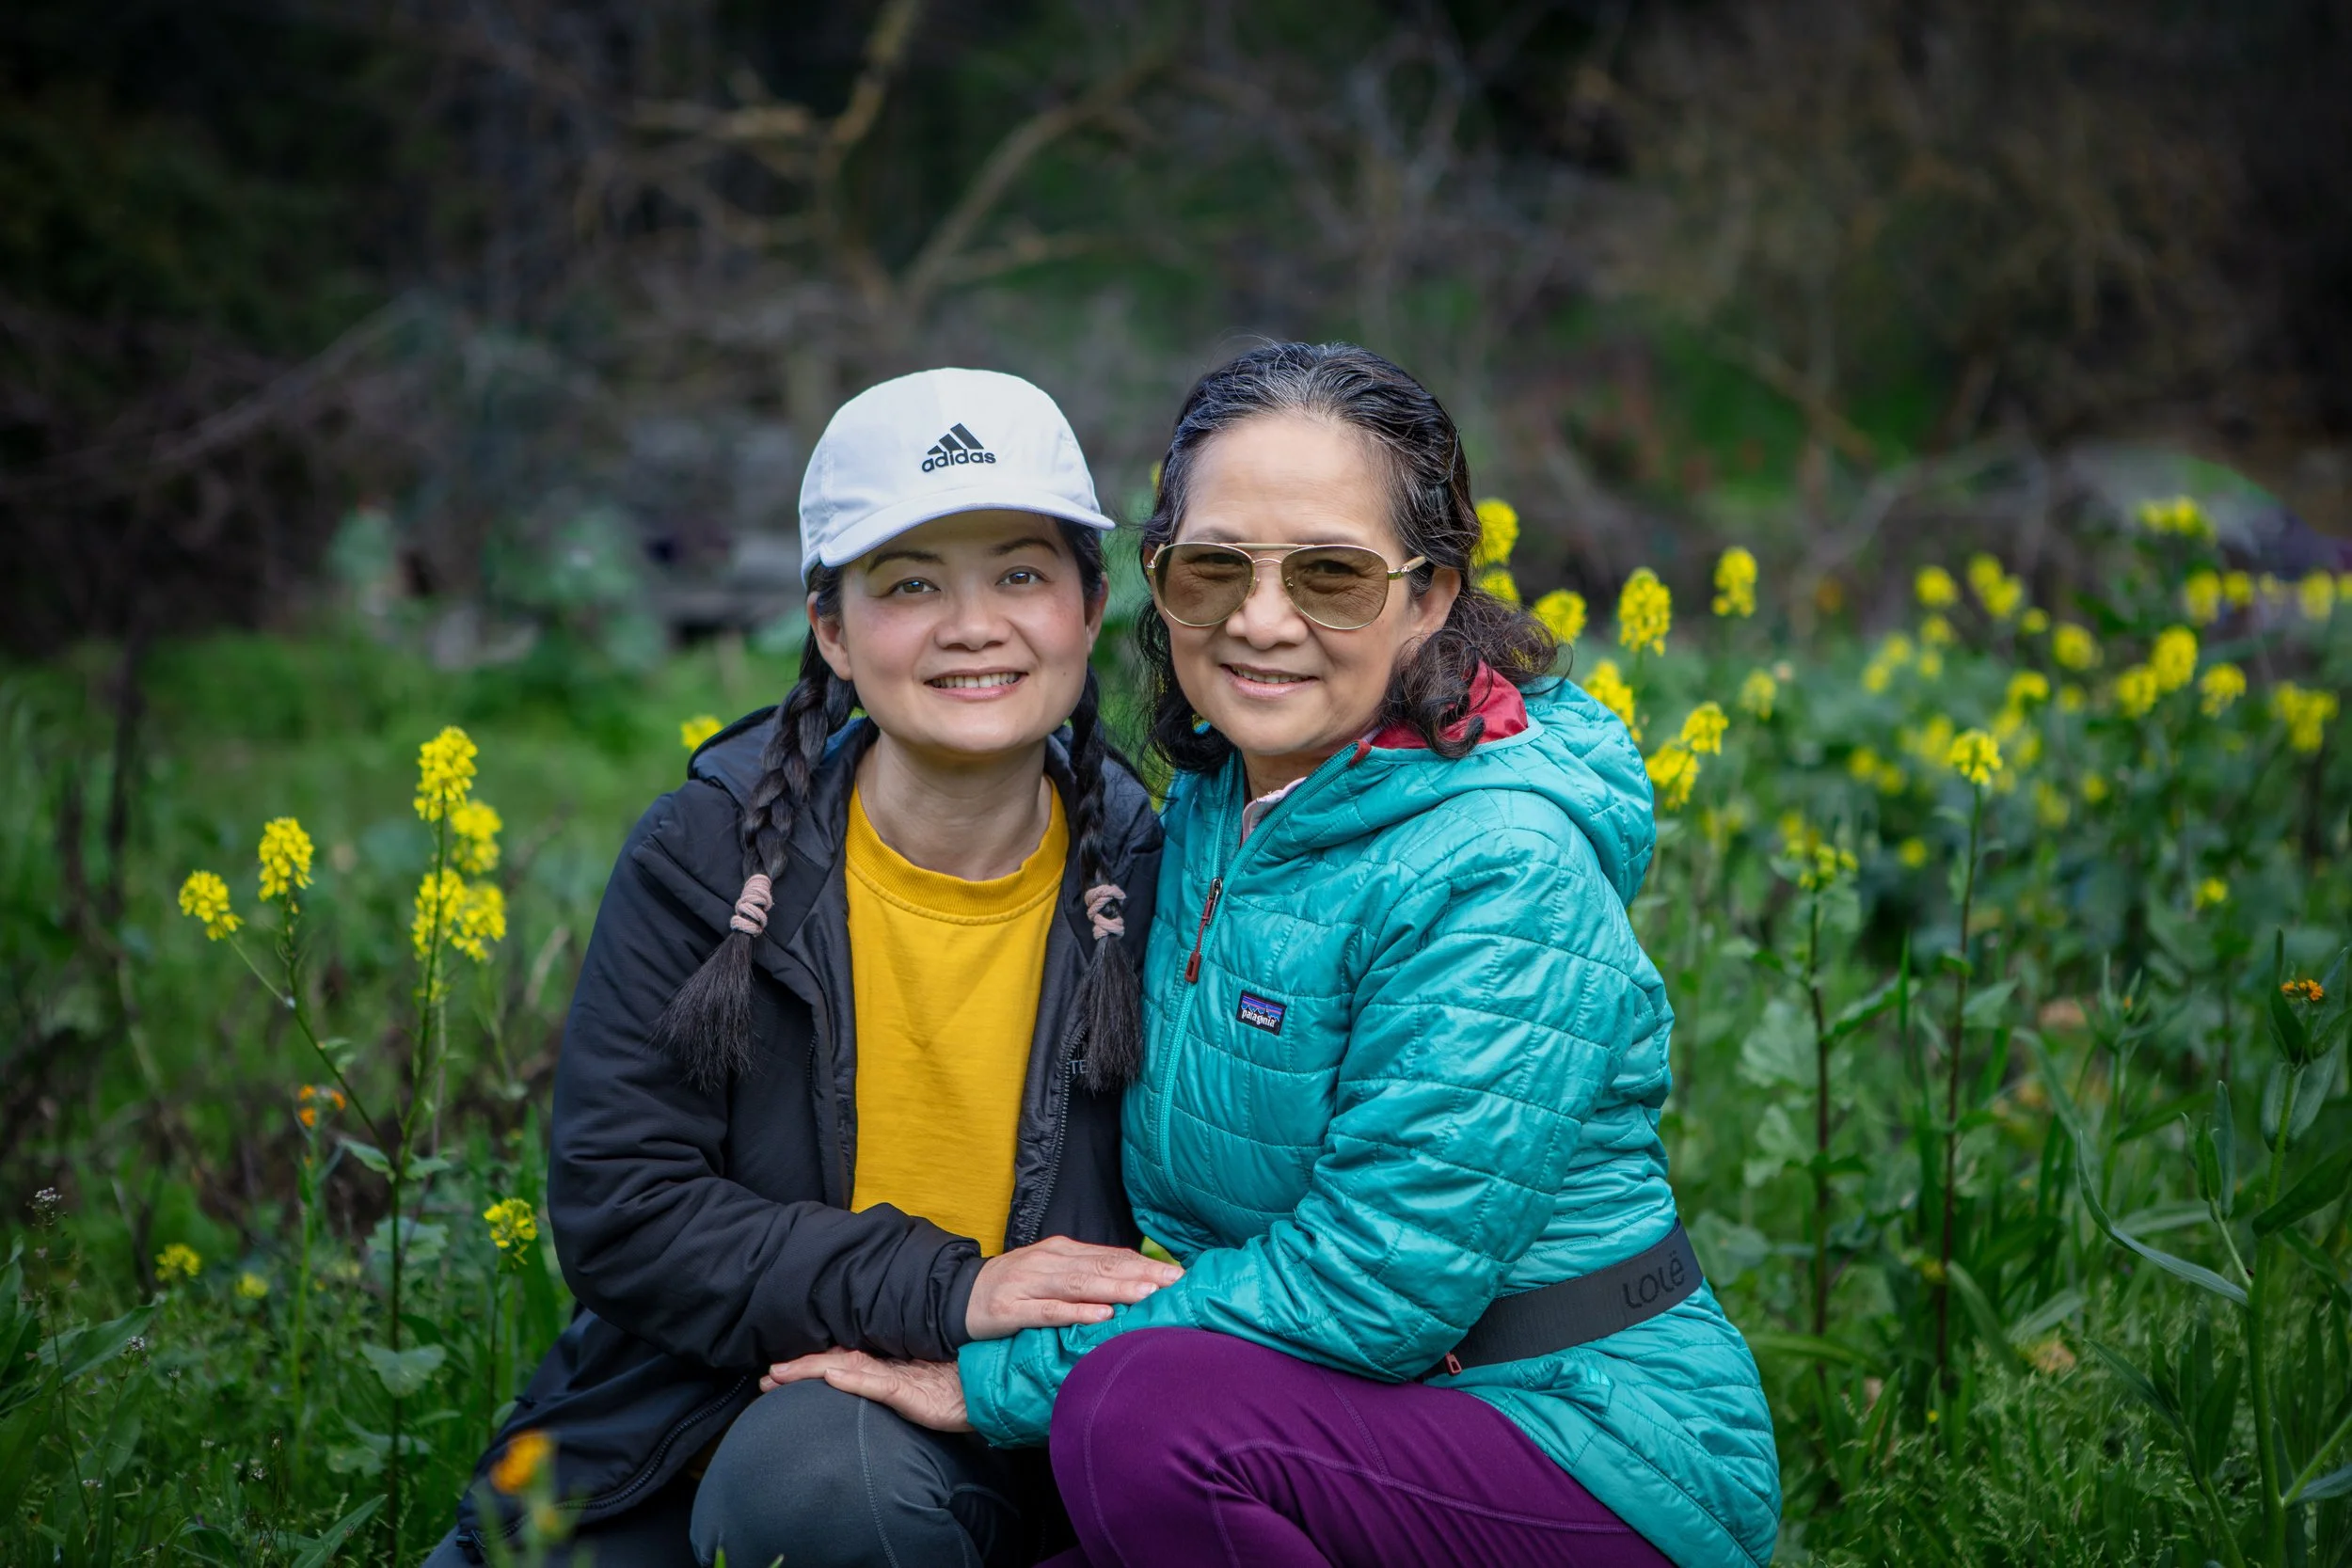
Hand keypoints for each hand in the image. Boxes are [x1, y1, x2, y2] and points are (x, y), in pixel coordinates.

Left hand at [761, 1349, 971, 1431]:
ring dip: (812, 1370)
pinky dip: (855, 1380)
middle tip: (766, 1374)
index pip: (844, 1360)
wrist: (1000, 1389)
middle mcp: (892, 1367)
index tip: (778, 1370)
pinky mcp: (916, 1393)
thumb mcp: (925, 1392)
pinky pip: (880, 1385)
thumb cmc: (965, 1390)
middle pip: (838, 1362)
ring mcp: (903, 1378)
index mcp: (892, 1367)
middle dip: (800, 1367)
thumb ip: (897, 1387)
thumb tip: (862, 1384)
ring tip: (780, 1375)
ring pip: (849, 1369)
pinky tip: (832, 1377)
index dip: (812, 1362)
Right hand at [964, 1235, 1183, 1339]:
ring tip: (1148, 1295)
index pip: (1110, 1256)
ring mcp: (1029, 1283)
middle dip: (1141, 1274)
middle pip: (1101, 1267)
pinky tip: (1102, 1317)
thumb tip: (1133, 1281)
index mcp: (1062, 1251)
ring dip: (1116, 1289)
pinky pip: (1048, 1311)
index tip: (1177, 1274)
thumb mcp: (1051, 1273)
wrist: (957, 1295)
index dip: (1144, 1264)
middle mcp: (1049, 1261)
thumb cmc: (1014, 1287)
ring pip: (1080, 1285)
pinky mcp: (1011, 1308)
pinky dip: (1077, 1313)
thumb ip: (1086, 1274)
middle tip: (1174, 1283)